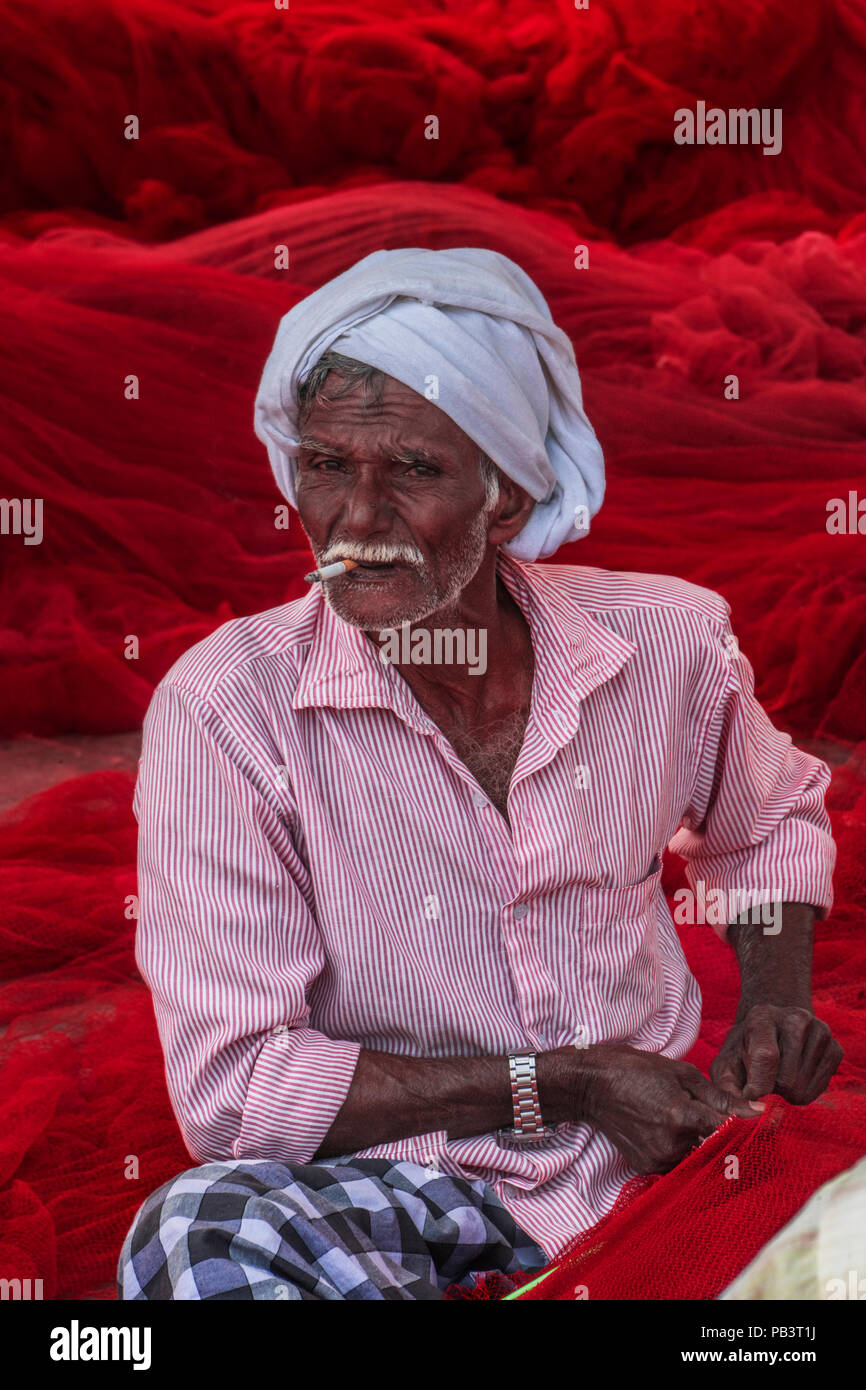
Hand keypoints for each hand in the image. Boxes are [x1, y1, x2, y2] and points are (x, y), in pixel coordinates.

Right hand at [577, 1044, 762, 1175]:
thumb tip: (758, 1111)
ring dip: (698, 1142)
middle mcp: (671, 1144)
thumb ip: (721, 1096)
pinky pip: (676, 1163)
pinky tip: (665, 1128)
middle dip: (718, 1133)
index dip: (743, 1126)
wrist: (591, 1086)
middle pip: (714, 1148)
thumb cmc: (637, 1070)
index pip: (730, 1132)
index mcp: (682, 1116)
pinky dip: (679, 1148)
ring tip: (680, 1117)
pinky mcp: (646, 1167)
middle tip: (706, 1114)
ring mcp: (657, 1159)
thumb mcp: (682, 1073)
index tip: (753, 1122)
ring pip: (696, 1157)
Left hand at [710, 1003, 843, 1104]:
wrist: (773, 1032)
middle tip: (764, 1077)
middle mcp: (795, 1018)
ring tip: (778, 1075)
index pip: (765, 1057)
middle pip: (786, 1081)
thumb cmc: (744, 1054)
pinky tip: (795, 1075)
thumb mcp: (726, 1067)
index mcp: (762, 1016)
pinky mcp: (835, 1049)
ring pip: (802, 1089)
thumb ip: (727, 1093)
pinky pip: (819, 1090)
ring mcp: (820, 1031)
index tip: (751, 1096)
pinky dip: (804, 1091)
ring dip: (786, 1093)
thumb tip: (754, 1113)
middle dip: (771, 1090)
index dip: (758, 1085)